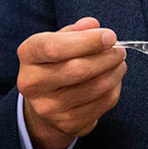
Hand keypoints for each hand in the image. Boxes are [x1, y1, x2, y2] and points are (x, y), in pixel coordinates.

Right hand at [16, 18, 125, 148]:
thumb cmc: (56, 63)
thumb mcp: (58, 40)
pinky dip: (114, 89)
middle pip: (78, 69)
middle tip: (119, 50)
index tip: (110, 36)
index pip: (55, 47)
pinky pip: (101, 104)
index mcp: (28, 55)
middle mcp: (32, 84)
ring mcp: (48, 107)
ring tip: (119, 63)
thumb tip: (93, 25)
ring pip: (94, 88)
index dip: (87, 41)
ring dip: (114, 73)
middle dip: (106, 57)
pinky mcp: (67, 123)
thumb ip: (75, 31)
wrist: (45, 102)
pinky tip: (114, 79)